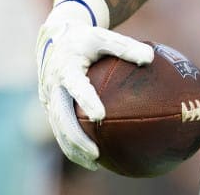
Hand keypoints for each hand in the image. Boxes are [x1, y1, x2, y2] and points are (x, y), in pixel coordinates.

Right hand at [35, 0, 152, 169]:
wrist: (54, 37)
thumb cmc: (85, 39)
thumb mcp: (104, 36)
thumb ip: (125, 47)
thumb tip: (150, 59)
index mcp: (67, 67)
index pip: (76, 86)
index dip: (86, 100)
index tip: (100, 115)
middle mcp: (54, 86)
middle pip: (61, 117)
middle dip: (76, 138)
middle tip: (96, 153)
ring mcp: (49, 98)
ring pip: (58, 128)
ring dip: (73, 148)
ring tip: (95, 163)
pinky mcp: (51, 107)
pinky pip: (59, 128)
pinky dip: (71, 144)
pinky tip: (90, 157)